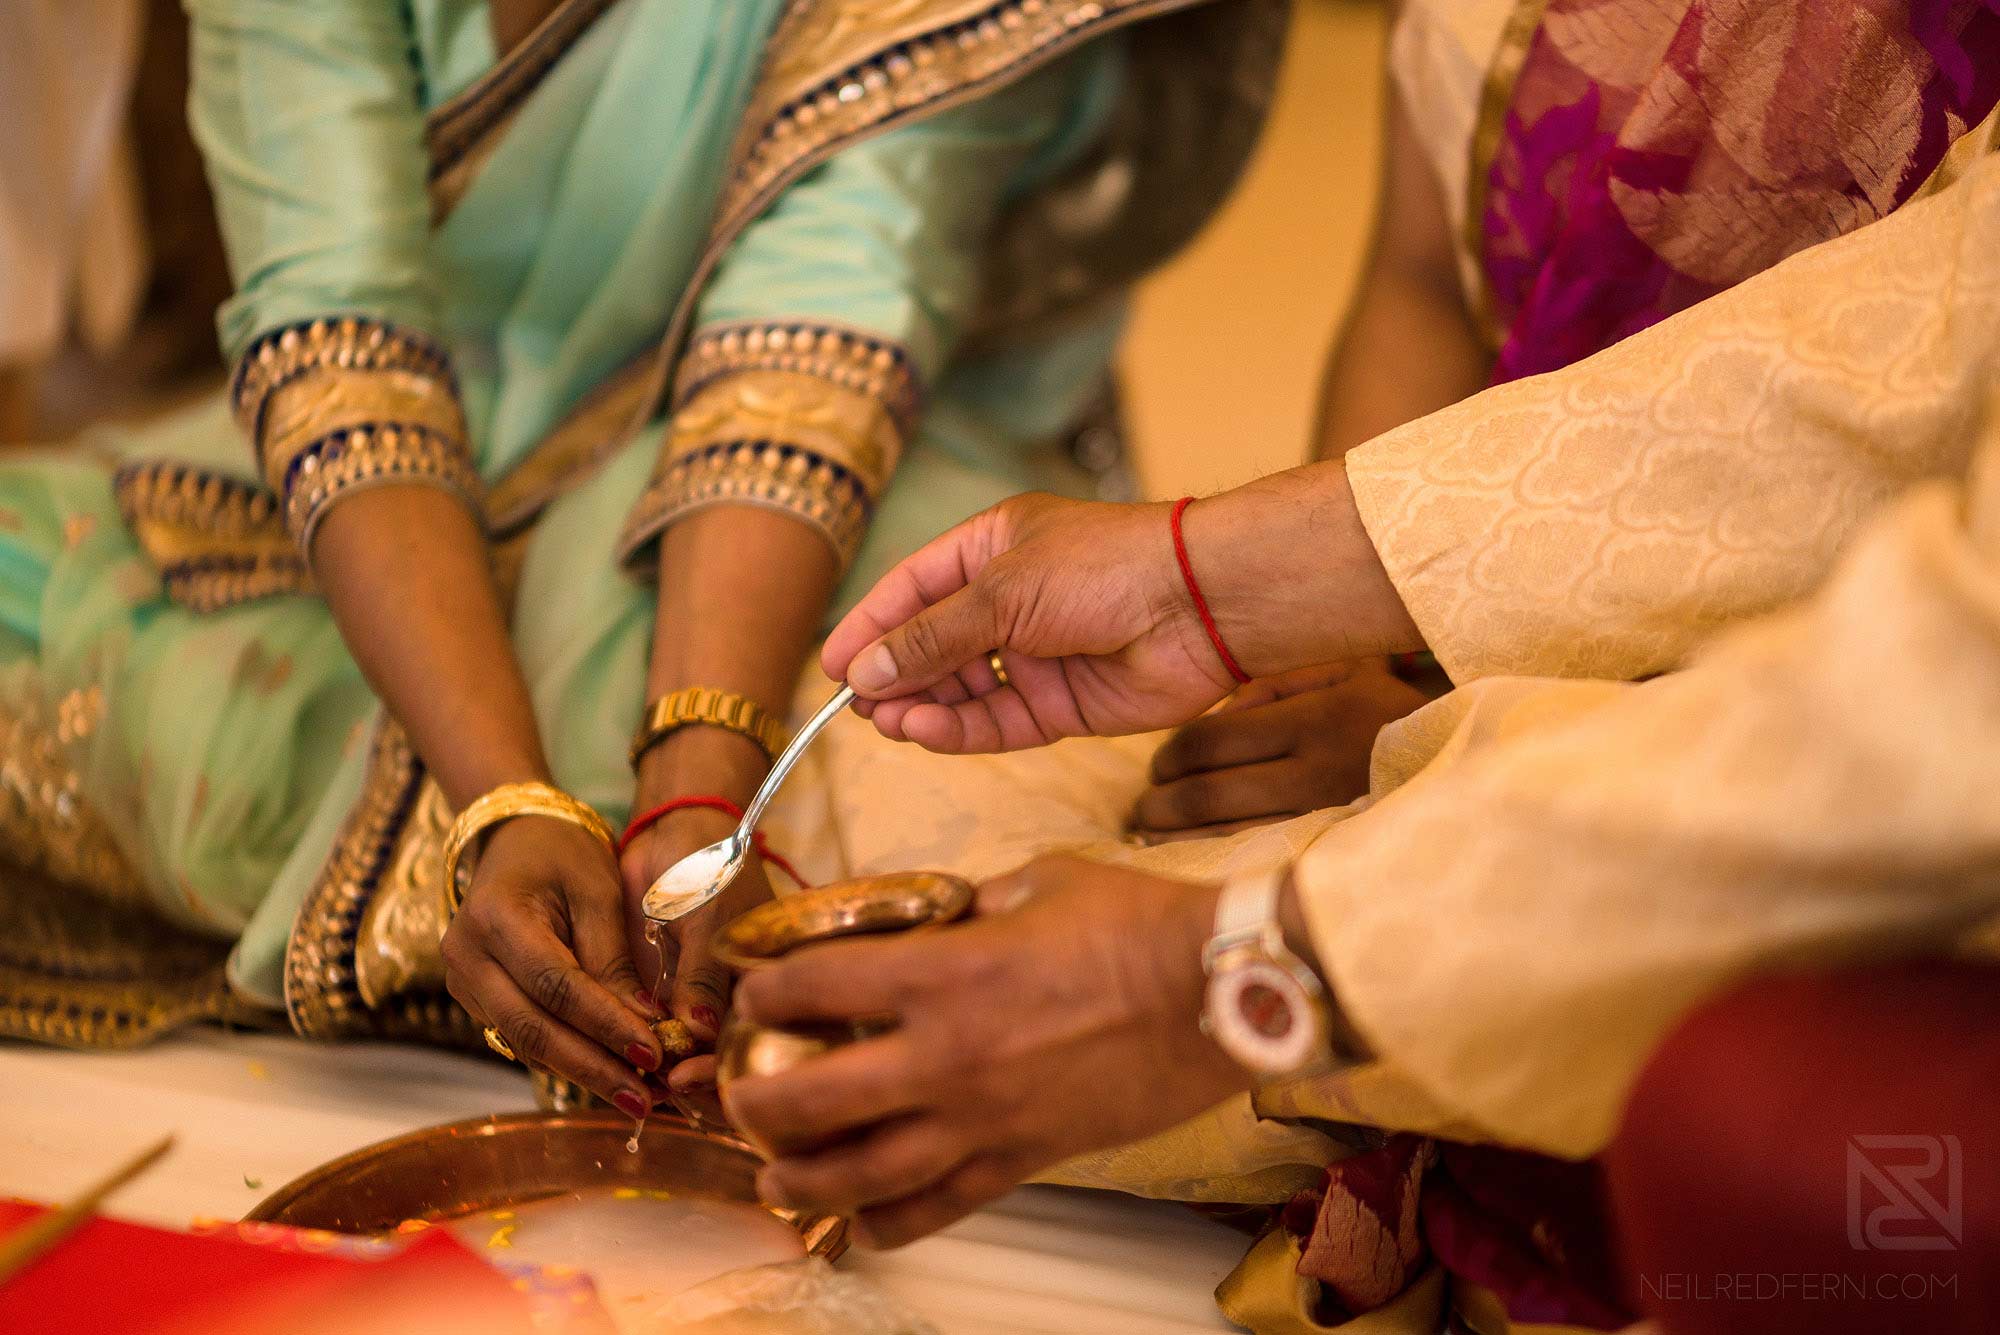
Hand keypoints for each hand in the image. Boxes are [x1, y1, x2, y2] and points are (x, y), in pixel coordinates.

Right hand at [443, 814, 662, 1117]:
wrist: (515, 841)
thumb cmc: (564, 855)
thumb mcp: (598, 891)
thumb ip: (614, 958)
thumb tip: (645, 1027)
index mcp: (495, 917)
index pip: (555, 985)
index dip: (604, 1023)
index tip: (653, 1051)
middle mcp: (466, 956)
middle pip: (532, 1027)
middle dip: (593, 1067)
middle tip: (646, 1097)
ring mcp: (463, 983)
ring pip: (525, 1043)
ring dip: (583, 1073)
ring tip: (638, 1097)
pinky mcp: (476, 1000)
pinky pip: (523, 1038)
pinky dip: (568, 1059)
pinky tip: (610, 1077)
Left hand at [619, 805, 774, 1101]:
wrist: (674, 836)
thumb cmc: (708, 867)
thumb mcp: (711, 915)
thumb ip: (704, 975)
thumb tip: (701, 1035)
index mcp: (769, 988)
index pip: (758, 1047)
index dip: (724, 1071)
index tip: (685, 1075)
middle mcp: (741, 1006)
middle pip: (727, 1068)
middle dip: (694, 1085)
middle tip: (659, 1084)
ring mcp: (704, 1009)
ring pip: (692, 1064)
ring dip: (665, 1079)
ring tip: (636, 1082)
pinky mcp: (668, 1004)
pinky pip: (660, 1044)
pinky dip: (642, 1058)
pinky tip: (621, 1064)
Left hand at [722, 856, 1251, 1247]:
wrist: (1220, 990)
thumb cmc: (1134, 923)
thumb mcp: (1035, 881)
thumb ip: (972, 905)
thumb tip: (942, 916)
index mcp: (939, 973)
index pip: (811, 987)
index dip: (762, 991)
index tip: (752, 995)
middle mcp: (944, 1056)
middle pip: (809, 1101)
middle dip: (755, 1104)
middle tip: (741, 1096)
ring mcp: (982, 1119)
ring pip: (861, 1175)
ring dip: (802, 1182)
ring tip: (774, 1180)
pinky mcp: (1024, 1158)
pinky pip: (940, 1207)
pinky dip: (889, 1224)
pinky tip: (861, 1223)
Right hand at [821, 466, 1421, 754]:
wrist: (1200, 605)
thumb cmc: (1106, 568)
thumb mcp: (1003, 591)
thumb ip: (932, 636)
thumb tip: (866, 672)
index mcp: (992, 548)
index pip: (912, 589)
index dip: (870, 626)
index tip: (831, 667)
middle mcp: (1011, 601)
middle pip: (932, 645)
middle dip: (894, 675)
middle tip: (859, 706)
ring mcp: (1036, 655)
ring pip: (962, 690)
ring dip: (923, 706)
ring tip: (890, 721)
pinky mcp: (1063, 704)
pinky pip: (998, 722)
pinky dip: (961, 729)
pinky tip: (927, 731)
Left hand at [1132, 660, 1431, 840]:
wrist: (1476, 774)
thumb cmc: (1398, 717)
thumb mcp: (1347, 674)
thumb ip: (1275, 686)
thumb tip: (1219, 716)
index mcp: (1318, 719)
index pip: (1210, 742)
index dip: (1169, 759)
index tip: (1158, 767)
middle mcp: (1318, 774)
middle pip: (1206, 796)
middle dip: (1159, 805)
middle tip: (1142, 808)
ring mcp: (1327, 825)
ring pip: (1224, 840)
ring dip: (1175, 842)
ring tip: (1153, 837)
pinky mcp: (1334, 861)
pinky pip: (1257, 868)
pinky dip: (1210, 867)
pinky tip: (1187, 864)